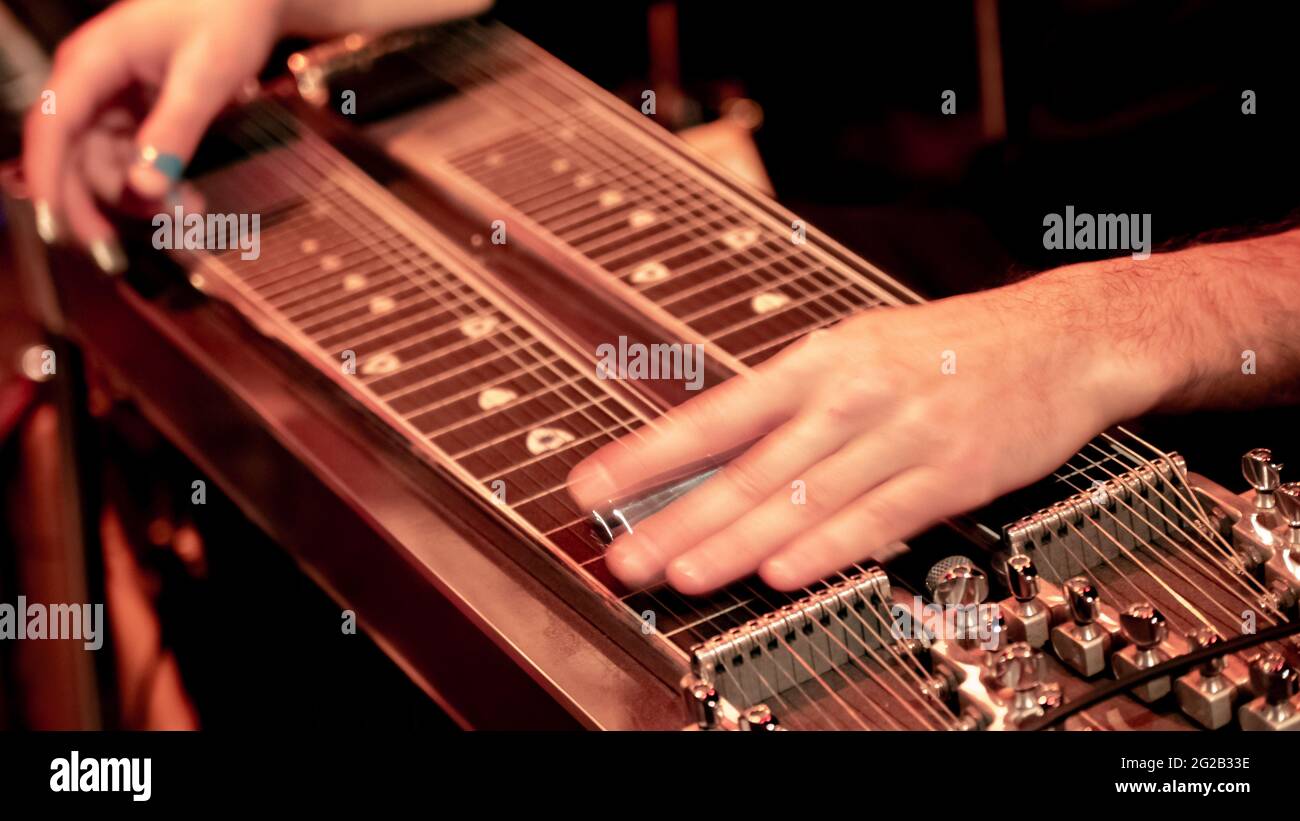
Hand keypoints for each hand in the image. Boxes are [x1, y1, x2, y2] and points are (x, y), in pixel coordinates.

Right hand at [22, 0, 285, 266]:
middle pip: (68, 157)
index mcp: (94, 62)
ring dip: (137, 201)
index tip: (58, 230)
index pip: (51, 127)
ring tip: (192, 215)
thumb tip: (146, 188)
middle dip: (92, 207)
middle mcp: (92, 82)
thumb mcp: (205, 77)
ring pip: (102, 167)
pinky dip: (156, 186)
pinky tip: (190, 201)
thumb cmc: (225, 16)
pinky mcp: (133, 115)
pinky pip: (130, 161)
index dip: (48, 181)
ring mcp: (110, 100)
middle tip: (117, 258)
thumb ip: (175, 131)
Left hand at [568, 266, 1176, 593]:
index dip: (650, 455)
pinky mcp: (951, 474)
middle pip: (749, 467)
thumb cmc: (949, 345)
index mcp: (820, 361)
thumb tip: (715, 448)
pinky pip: (877, 518)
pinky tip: (781, 572)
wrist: (1058, 337)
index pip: (715, 414)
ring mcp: (901, 436)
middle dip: (679, 516)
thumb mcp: (858, 347)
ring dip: (736, 542)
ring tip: (683, 573)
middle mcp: (852, 395)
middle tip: (627, 555)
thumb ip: (790, 401)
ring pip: (804, 498)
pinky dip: (826, 548)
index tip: (597, 485)